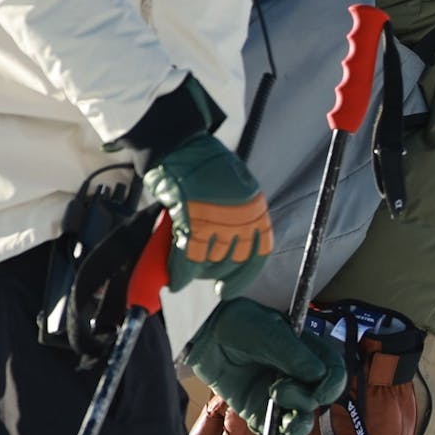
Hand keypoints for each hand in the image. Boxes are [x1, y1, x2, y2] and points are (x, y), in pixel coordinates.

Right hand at [142, 135, 273, 291]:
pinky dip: (180, 273)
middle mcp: (243, 215)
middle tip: (198, 274)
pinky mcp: (194, 220)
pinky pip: (188, 258)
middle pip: (232, 261)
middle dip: (213, 274)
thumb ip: (232, 219)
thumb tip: (221, 253)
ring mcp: (219, 218)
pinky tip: (175, 280)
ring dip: (195, 274)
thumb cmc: (201, 167)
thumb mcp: (230, 191)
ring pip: (209, 263)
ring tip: (183, 271)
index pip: (259, 252)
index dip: (243, 277)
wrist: (181, 143)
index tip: (226, 290)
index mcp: (255, 207)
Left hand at [185, 298, 346, 434]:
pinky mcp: (258, 411)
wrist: (208, 334)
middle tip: (277, 391)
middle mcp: (298, 377)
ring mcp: (279, 396)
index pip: (334, 374)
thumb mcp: (270, 333)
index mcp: (310, 354)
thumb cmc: (242, 323)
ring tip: (284, 428)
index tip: (317, 392)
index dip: (331, 387)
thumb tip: (317, 375)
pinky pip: (274, 433)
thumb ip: (293, 355)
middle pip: (317, 402)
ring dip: (296, 431)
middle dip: (303, 405)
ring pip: (300, 423)